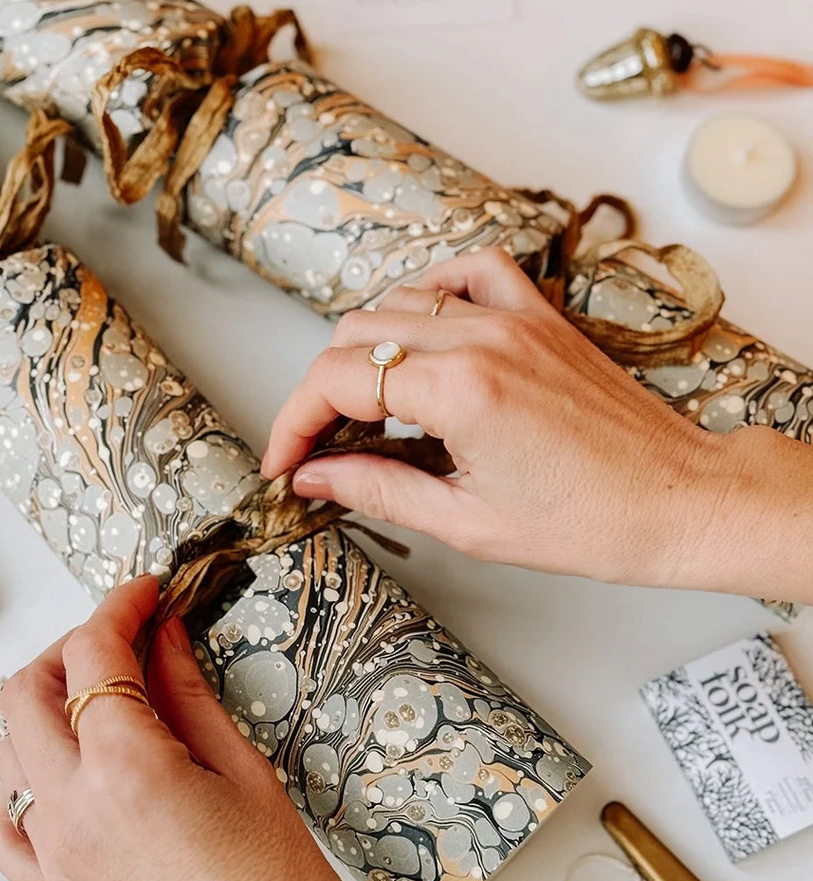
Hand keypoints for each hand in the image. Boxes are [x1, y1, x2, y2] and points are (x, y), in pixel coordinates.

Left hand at [0, 577, 410, 880]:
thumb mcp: (245, 773)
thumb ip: (189, 694)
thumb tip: (166, 639)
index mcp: (128, 770)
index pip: (96, 654)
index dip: (120, 607)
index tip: (144, 594)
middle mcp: (73, 812)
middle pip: (31, 690)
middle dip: (75, 646)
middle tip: (123, 638)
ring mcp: (54, 859)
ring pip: (11, 751)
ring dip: (48, 709)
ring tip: (103, 703)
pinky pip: (8, 828)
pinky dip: (27, 785)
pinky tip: (67, 777)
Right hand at [263, 249, 812, 599]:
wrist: (681, 500)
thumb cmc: (593, 521)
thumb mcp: (467, 522)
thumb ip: (378, 489)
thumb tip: (316, 477)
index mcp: (460, 391)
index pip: (335, 382)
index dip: (292, 423)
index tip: (285, 460)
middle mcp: (482, 339)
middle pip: (355, 336)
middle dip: (321, 391)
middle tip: (321, 443)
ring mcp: (514, 318)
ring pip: (399, 301)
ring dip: (367, 349)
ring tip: (367, 403)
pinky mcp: (539, 316)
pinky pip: (468, 272)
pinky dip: (430, 292)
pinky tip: (422, 330)